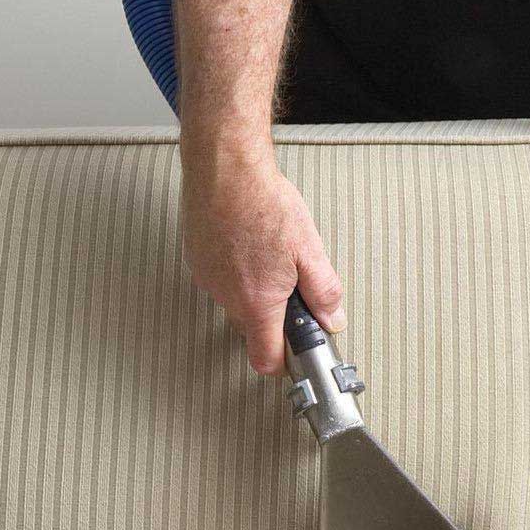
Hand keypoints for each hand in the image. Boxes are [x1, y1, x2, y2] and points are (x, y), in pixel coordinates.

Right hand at [180, 142, 344, 376]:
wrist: (224, 167)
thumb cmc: (263, 203)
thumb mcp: (309, 250)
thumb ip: (324, 292)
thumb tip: (332, 317)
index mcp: (256, 301)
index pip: (265, 359)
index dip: (283, 362)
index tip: (297, 353)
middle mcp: (226, 296)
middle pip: (253, 328)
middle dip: (275, 316)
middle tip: (294, 286)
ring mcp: (207, 278)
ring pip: (237, 301)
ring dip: (256, 290)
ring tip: (272, 255)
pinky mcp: (197, 259)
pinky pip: (222, 279)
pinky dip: (238, 270)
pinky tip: (251, 244)